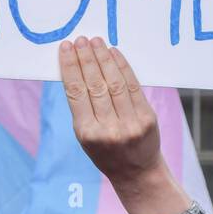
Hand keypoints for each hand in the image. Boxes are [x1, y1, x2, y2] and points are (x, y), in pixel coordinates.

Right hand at [58, 36, 190, 213]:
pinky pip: (133, 86)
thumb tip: (77, 69)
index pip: (76, 92)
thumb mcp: (85, 136)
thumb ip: (82, 107)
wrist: (137, 173)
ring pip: (114, 82)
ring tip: (95, 42)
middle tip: (80, 40)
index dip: (70, 67)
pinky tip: (114, 54)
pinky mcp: (147, 118)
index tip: (65, 49)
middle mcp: (108, 128)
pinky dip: (122, 67)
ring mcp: (130, 123)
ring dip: (103, 58)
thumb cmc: (106, 152)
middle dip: (86, 58)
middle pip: (94, 84)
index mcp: (87, 133)